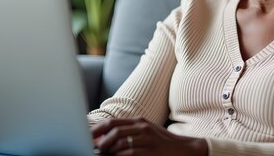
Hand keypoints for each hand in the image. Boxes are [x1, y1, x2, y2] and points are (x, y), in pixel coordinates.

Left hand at [91, 117, 207, 155]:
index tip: (87, 137)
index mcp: (139, 121)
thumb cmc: (163, 143)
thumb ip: (129, 132)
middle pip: (114, 132)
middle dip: (101, 142)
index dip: (97, 130)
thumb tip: (106, 138)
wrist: (185, 149)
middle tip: (95, 150)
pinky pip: (129, 154)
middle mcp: (142, 128)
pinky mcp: (151, 152)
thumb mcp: (147, 132)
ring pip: (119, 144)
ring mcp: (147, 140)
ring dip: (109, 151)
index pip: (112, 123)